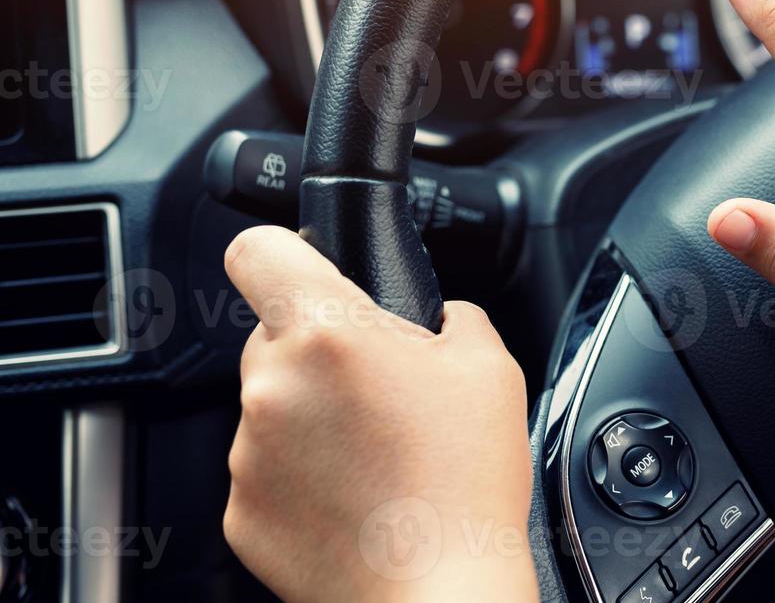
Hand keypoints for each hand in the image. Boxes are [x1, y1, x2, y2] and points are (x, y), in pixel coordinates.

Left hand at [222, 226, 537, 602]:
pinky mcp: (241, 512)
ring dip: (312, 415)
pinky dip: (302, 475)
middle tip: (379, 388)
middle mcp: (272, 386)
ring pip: (272, 405)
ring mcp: (248, 454)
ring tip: (376, 452)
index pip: (258, 251)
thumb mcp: (489, 363)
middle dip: (320, 350)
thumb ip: (450, 314)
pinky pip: (266, 469)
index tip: (302, 265)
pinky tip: (356, 494)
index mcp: (327, 332)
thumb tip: (433, 317)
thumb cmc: (464, 482)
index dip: (283, 250)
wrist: (437, 590)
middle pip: (274, 335)